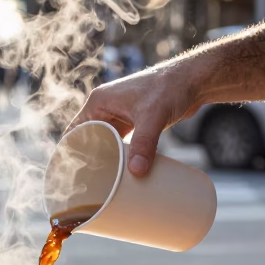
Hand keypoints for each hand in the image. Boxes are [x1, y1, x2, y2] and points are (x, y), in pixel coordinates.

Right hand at [67, 65, 199, 176]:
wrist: (192, 81)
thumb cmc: (168, 88)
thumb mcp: (153, 116)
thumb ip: (144, 143)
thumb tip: (137, 172)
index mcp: (99, 102)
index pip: (75, 130)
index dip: (71, 151)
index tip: (72, 174)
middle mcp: (105, 107)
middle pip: (89, 138)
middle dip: (89, 159)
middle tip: (89, 184)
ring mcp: (120, 114)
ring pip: (105, 141)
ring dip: (106, 158)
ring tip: (104, 181)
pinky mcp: (134, 121)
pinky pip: (120, 142)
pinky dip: (119, 154)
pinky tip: (121, 170)